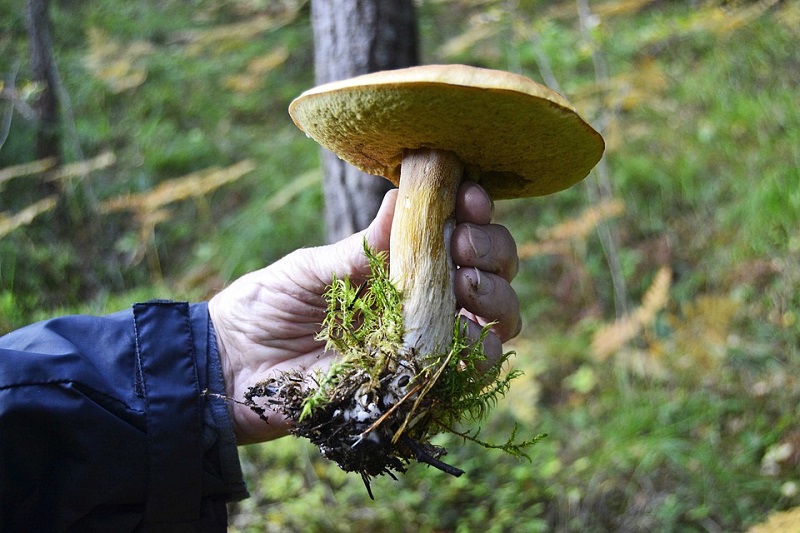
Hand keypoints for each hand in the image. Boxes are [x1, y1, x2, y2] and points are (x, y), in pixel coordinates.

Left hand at [208, 182, 520, 444]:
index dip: (473, 211)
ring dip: (498, 296)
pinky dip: (488, 354)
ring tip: (467, 286)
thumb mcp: (309, 269)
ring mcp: (424, 339)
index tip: (469, 199)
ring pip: (493, 315)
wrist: (235, 369)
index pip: (454, 229)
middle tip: (463, 244)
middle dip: (491, 249)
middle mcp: (420, 296)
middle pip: (488, 268)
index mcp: (396, 260)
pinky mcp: (418, 382)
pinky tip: (479, 339)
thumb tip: (403, 194)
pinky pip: (471, 370)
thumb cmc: (266, 307)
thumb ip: (360, 247)